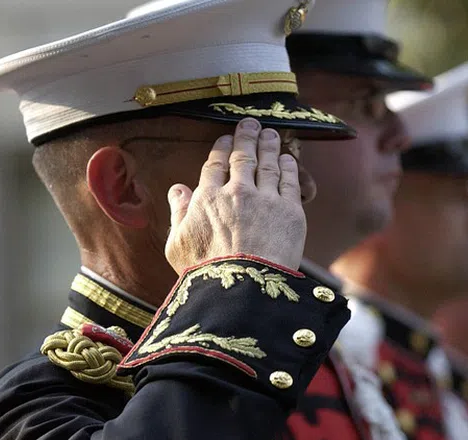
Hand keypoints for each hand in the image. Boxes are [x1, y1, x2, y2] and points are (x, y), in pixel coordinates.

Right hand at [165, 118, 306, 271]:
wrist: (243, 287)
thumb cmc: (206, 273)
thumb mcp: (178, 245)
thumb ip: (177, 213)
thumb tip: (177, 190)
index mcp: (207, 198)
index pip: (215, 165)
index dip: (221, 149)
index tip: (225, 139)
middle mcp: (236, 192)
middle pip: (243, 156)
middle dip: (246, 137)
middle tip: (251, 124)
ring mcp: (265, 199)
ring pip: (268, 164)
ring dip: (269, 145)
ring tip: (271, 134)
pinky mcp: (290, 210)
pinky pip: (289, 181)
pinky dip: (288, 166)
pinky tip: (287, 158)